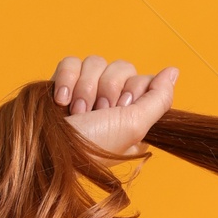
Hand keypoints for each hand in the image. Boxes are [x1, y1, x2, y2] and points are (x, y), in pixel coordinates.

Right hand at [51, 56, 177, 157]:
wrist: (44, 155)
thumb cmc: (90, 148)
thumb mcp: (134, 127)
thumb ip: (158, 99)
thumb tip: (173, 71)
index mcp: (132, 116)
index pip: (144, 79)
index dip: (133, 88)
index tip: (122, 107)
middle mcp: (110, 103)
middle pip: (122, 67)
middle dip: (107, 89)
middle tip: (98, 112)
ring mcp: (85, 93)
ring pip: (95, 62)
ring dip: (86, 88)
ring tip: (77, 113)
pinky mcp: (61, 85)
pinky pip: (71, 62)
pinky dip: (66, 79)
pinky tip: (61, 101)